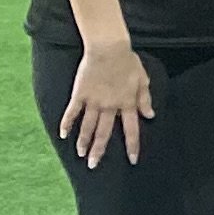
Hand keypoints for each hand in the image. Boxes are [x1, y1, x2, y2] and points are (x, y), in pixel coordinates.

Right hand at [60, 37, 152, 167]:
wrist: (108, 49)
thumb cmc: (128, 62)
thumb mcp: (143, 80)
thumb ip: (145, 100)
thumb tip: (150, 116)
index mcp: (127, 104)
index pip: (131, 130)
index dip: (132, 146)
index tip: (132, 160)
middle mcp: (110, 107)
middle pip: (104, 133)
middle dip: (99, 150)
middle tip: (94, 165)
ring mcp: (93, 101)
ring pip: (87, 126)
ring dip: (83, 142)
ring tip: (80, 154)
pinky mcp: (80, 94)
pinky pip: (72, 112)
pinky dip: (67, 124)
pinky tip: (62, 134)